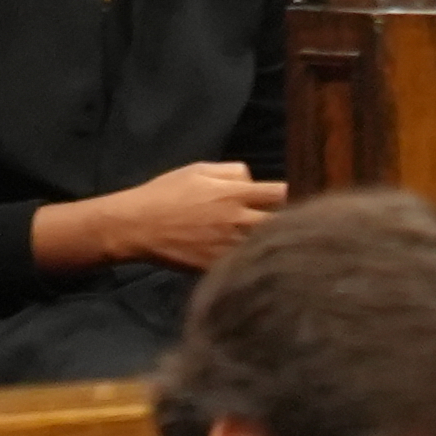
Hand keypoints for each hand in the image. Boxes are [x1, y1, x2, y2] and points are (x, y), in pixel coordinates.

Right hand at [45, 163, 281, 277]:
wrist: (138, 226)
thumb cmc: (167, 193)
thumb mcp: (199, 169)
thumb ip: (232, 172)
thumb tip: (254, 179)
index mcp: (235, 193)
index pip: (282, 193)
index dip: (294, 196)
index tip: (297, 198)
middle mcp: (237, 220)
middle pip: (282, 224)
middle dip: (290, 223)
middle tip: (295, 226)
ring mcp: (229, 246)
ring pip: (266, 247)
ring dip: (274, 245)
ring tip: (281, 247)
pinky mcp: (217, 266)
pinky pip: (244, 265)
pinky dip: (252, 263)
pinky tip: (256, 263)